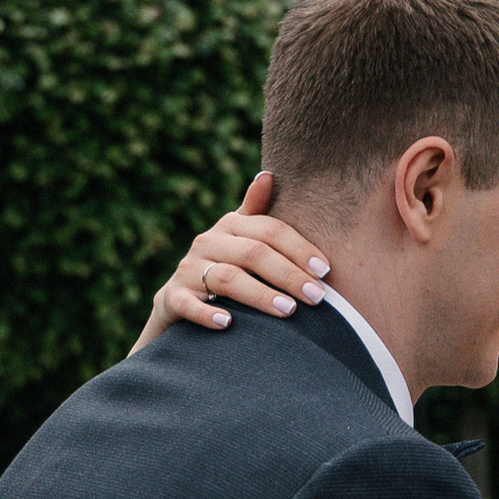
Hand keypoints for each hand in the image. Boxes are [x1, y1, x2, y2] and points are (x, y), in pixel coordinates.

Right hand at [132, 173, 332, 347]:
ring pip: (227, 278)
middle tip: (316, 296)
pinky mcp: (172, 297)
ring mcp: (187, 270)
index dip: (300, 248)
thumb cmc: (223, 266)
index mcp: (230, 226)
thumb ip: (256, 211)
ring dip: (260, 295)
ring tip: (288, 311)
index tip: (325, 270)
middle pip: (253, 253)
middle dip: (289, 275)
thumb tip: (268, 174)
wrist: (177, 301)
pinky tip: (228, 323)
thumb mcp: (239, 238)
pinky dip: (207, 313)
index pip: (270, 230)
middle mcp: (207, 243)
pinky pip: (188, 304)